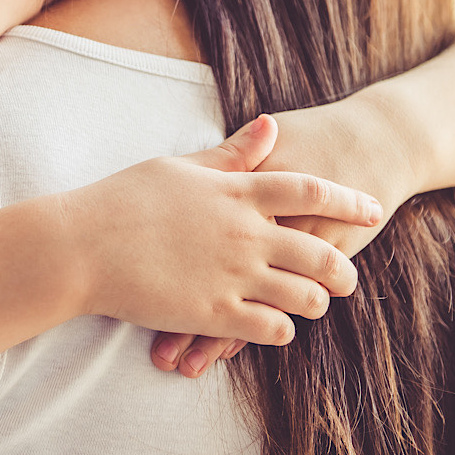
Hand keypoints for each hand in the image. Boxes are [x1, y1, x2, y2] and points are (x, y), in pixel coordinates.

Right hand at [152, 101, 408, 376]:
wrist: (81, 245)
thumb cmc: (125, 198)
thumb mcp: (180, 166)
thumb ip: (232, 154)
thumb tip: (271, 125)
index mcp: (235, 191)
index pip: (309, 190)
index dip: (348, 199)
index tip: (373, 209)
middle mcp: (243, 233)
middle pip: (320, 250)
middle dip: (344, 267)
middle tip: (349, 276)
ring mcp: (231, 275)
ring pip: (304, 296)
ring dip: (316, 301)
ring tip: (312, 303)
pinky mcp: (213, 314)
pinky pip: (271, 330)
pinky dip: (281, 330)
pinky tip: (274, 326)